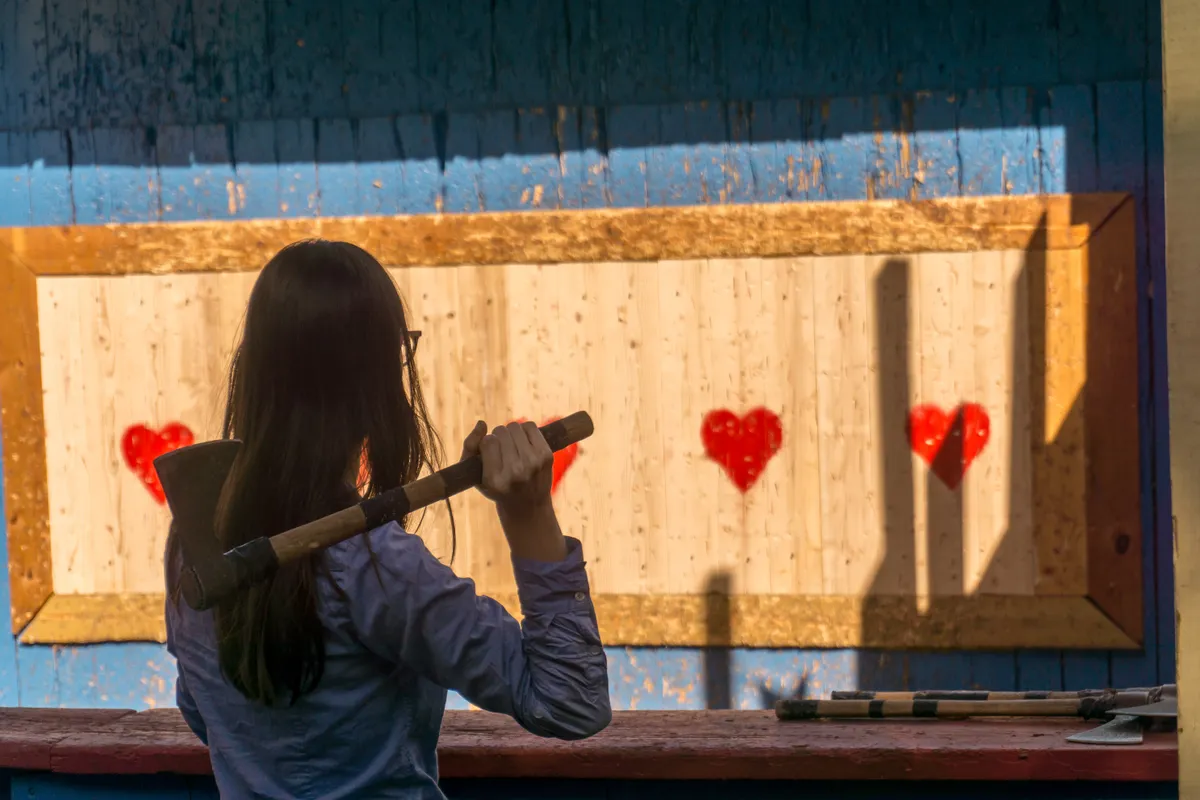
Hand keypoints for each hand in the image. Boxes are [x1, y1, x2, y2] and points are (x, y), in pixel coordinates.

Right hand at [460, 419, 565, 560]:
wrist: (528, 507)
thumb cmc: (497, 489)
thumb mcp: (476, 476)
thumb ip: (469, 448)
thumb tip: (481, 423)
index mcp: (495, 480)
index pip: (487, 442)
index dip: (485, 443)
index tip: (489, 453)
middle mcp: (516, 472)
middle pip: (501, 432)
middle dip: (498, 438)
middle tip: (502, 452)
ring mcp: (533, 463)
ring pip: (515, 427)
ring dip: (511, 433)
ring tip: (512, 447)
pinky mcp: (546, 456)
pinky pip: (530, 426)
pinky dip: (524, 430)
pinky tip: (523, 443)